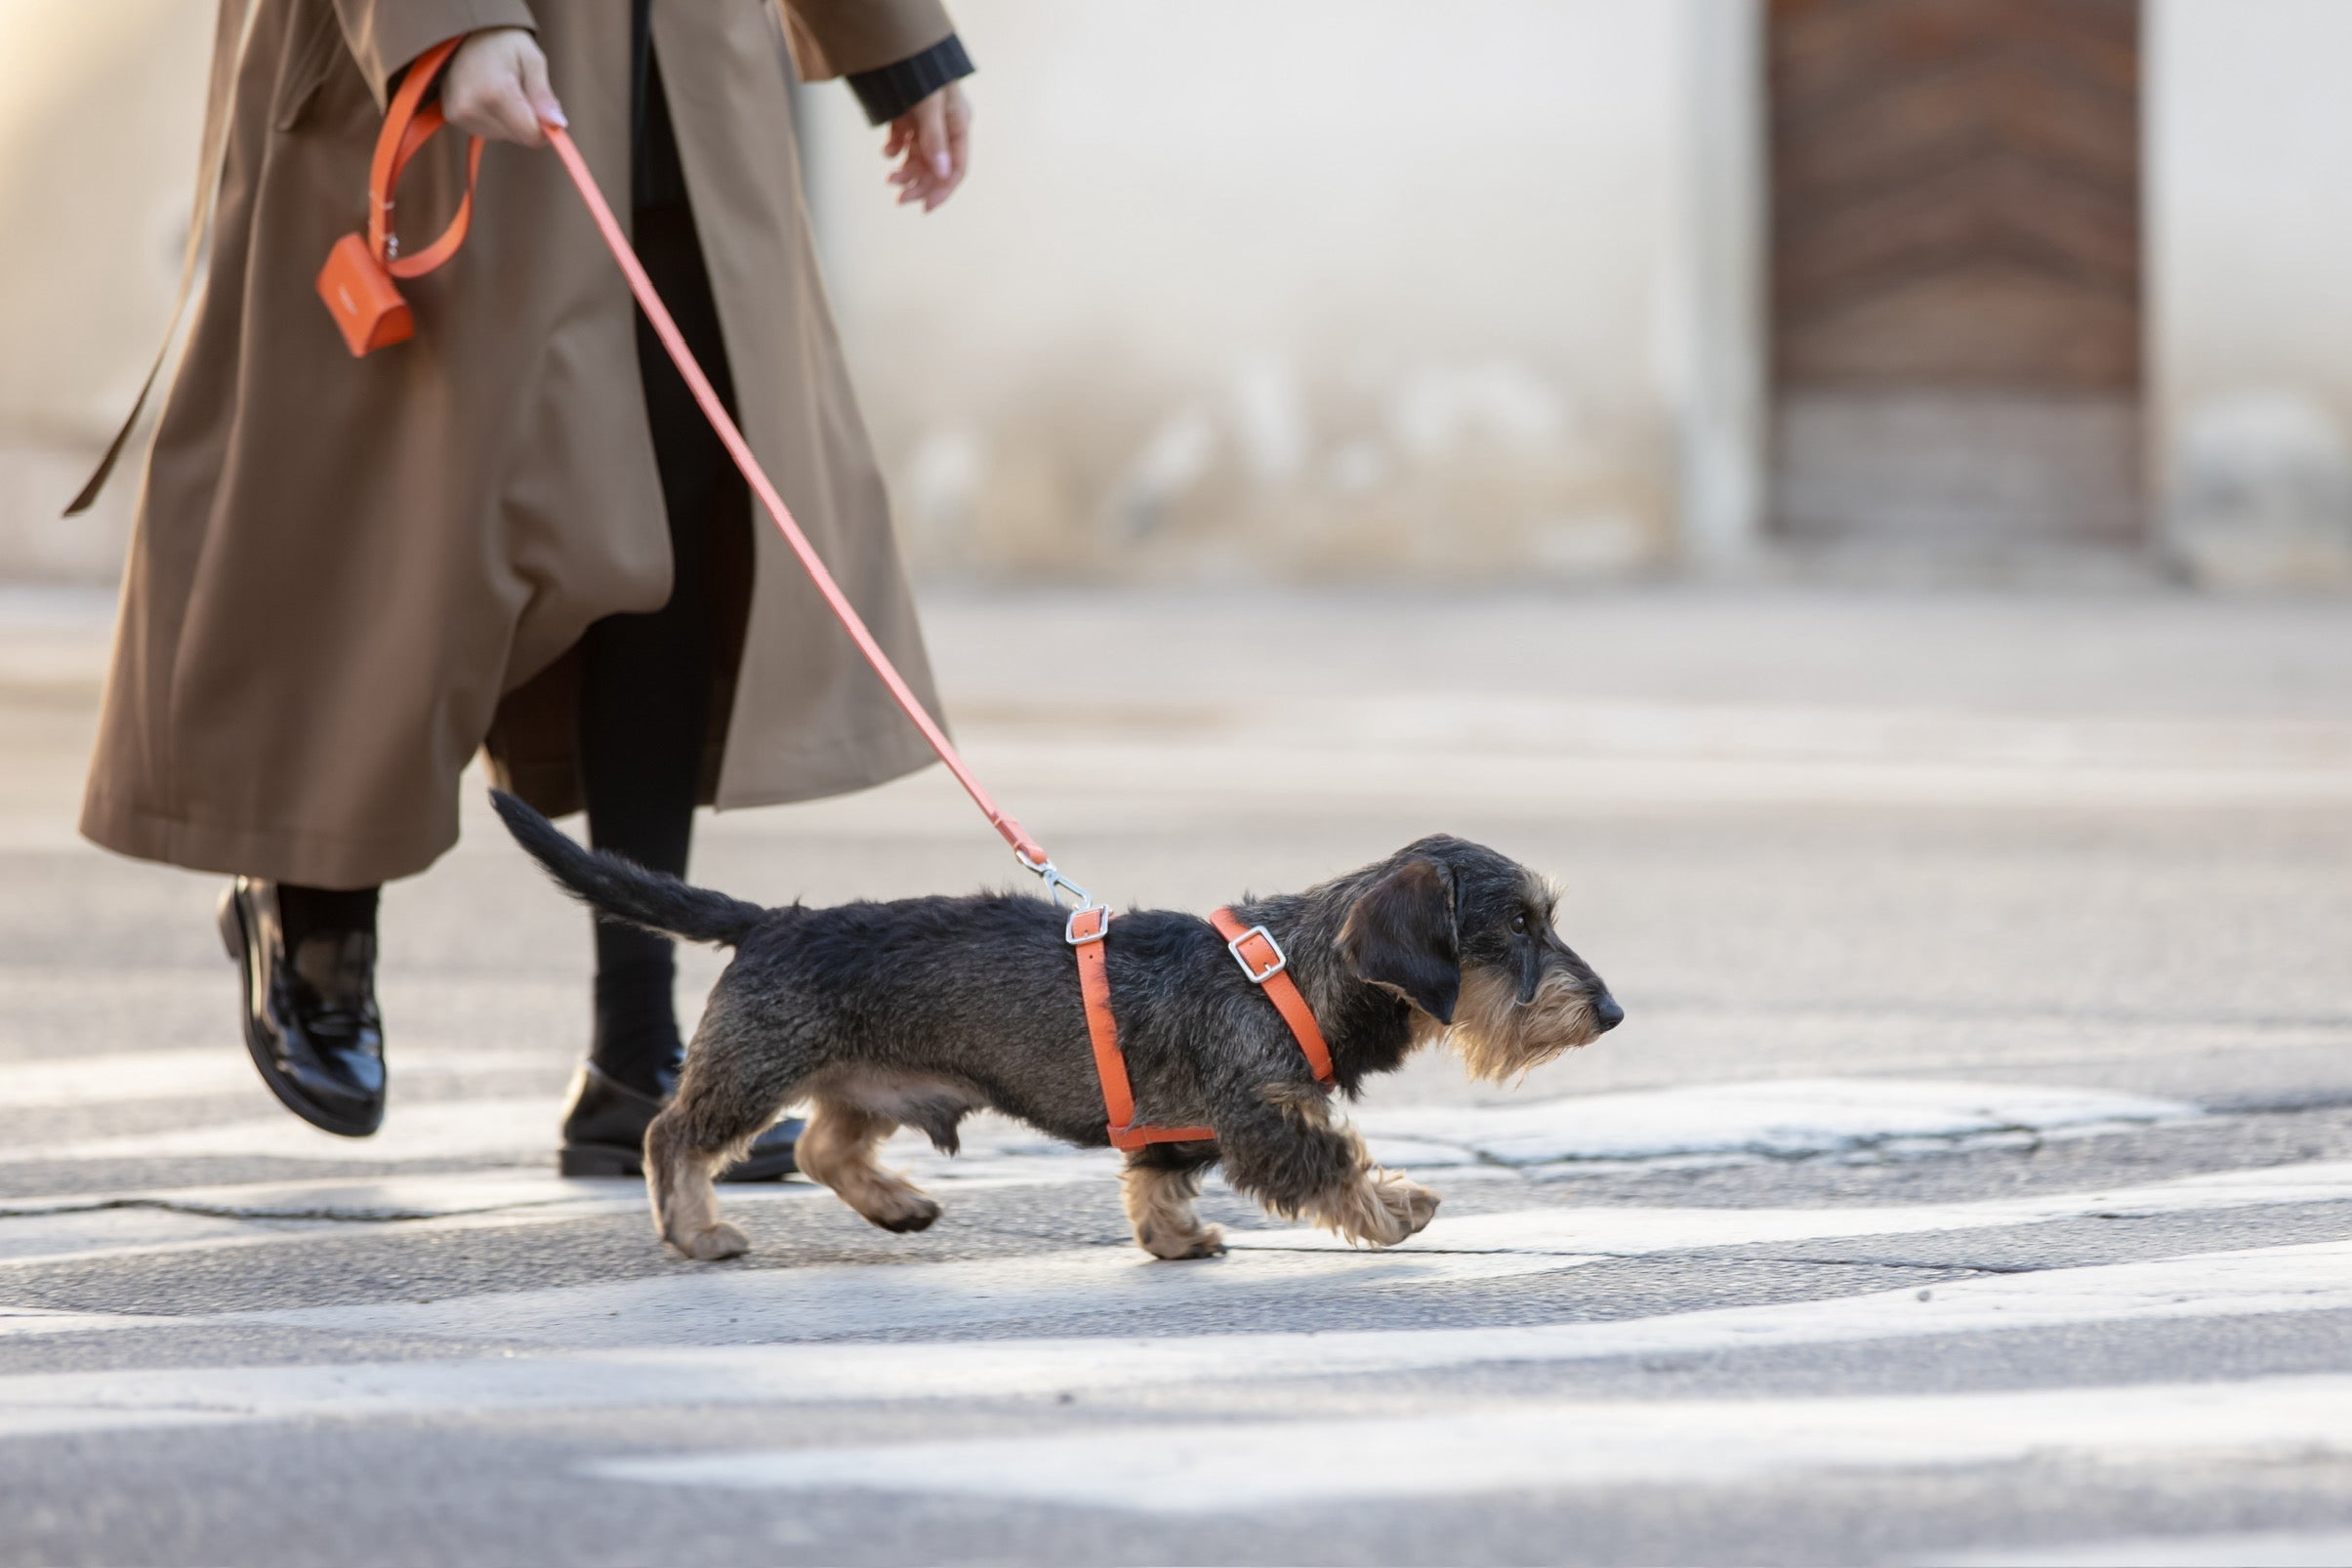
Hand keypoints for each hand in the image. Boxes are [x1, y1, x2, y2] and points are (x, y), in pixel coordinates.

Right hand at [442, 27, 564, 146]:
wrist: (463, 32)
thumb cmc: (502, 42)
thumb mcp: (532, 59)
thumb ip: (544, 95)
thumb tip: (558, 125)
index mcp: (494, 93)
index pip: (530, 134)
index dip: (546, 127)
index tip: (548, 109)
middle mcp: (472, 108)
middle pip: (519, 136)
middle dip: (529, 119)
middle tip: (523, 89)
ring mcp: (460, 115)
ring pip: (505, 136)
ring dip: (512, 119)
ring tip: (503, 88)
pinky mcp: (454, 118)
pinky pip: (490, 131)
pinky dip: (497, 119)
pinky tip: (490, 95)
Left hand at [883, 81, 970, 210]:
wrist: (896, 46)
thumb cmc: (919, 72)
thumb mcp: (929, 105)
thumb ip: (935, 139)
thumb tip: (941, 173)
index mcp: (959, 124)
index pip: (957, 168)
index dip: (943, 190)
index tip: (925, 208)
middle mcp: (945, 127)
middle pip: (935, 168)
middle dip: (917, 184)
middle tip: (899, 198)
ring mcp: (925, 123)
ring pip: (917, 159)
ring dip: (904, 171)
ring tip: (889, 176)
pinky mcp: (907, 118)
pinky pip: (903, 144)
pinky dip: (894, 150)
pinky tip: (887, 149)